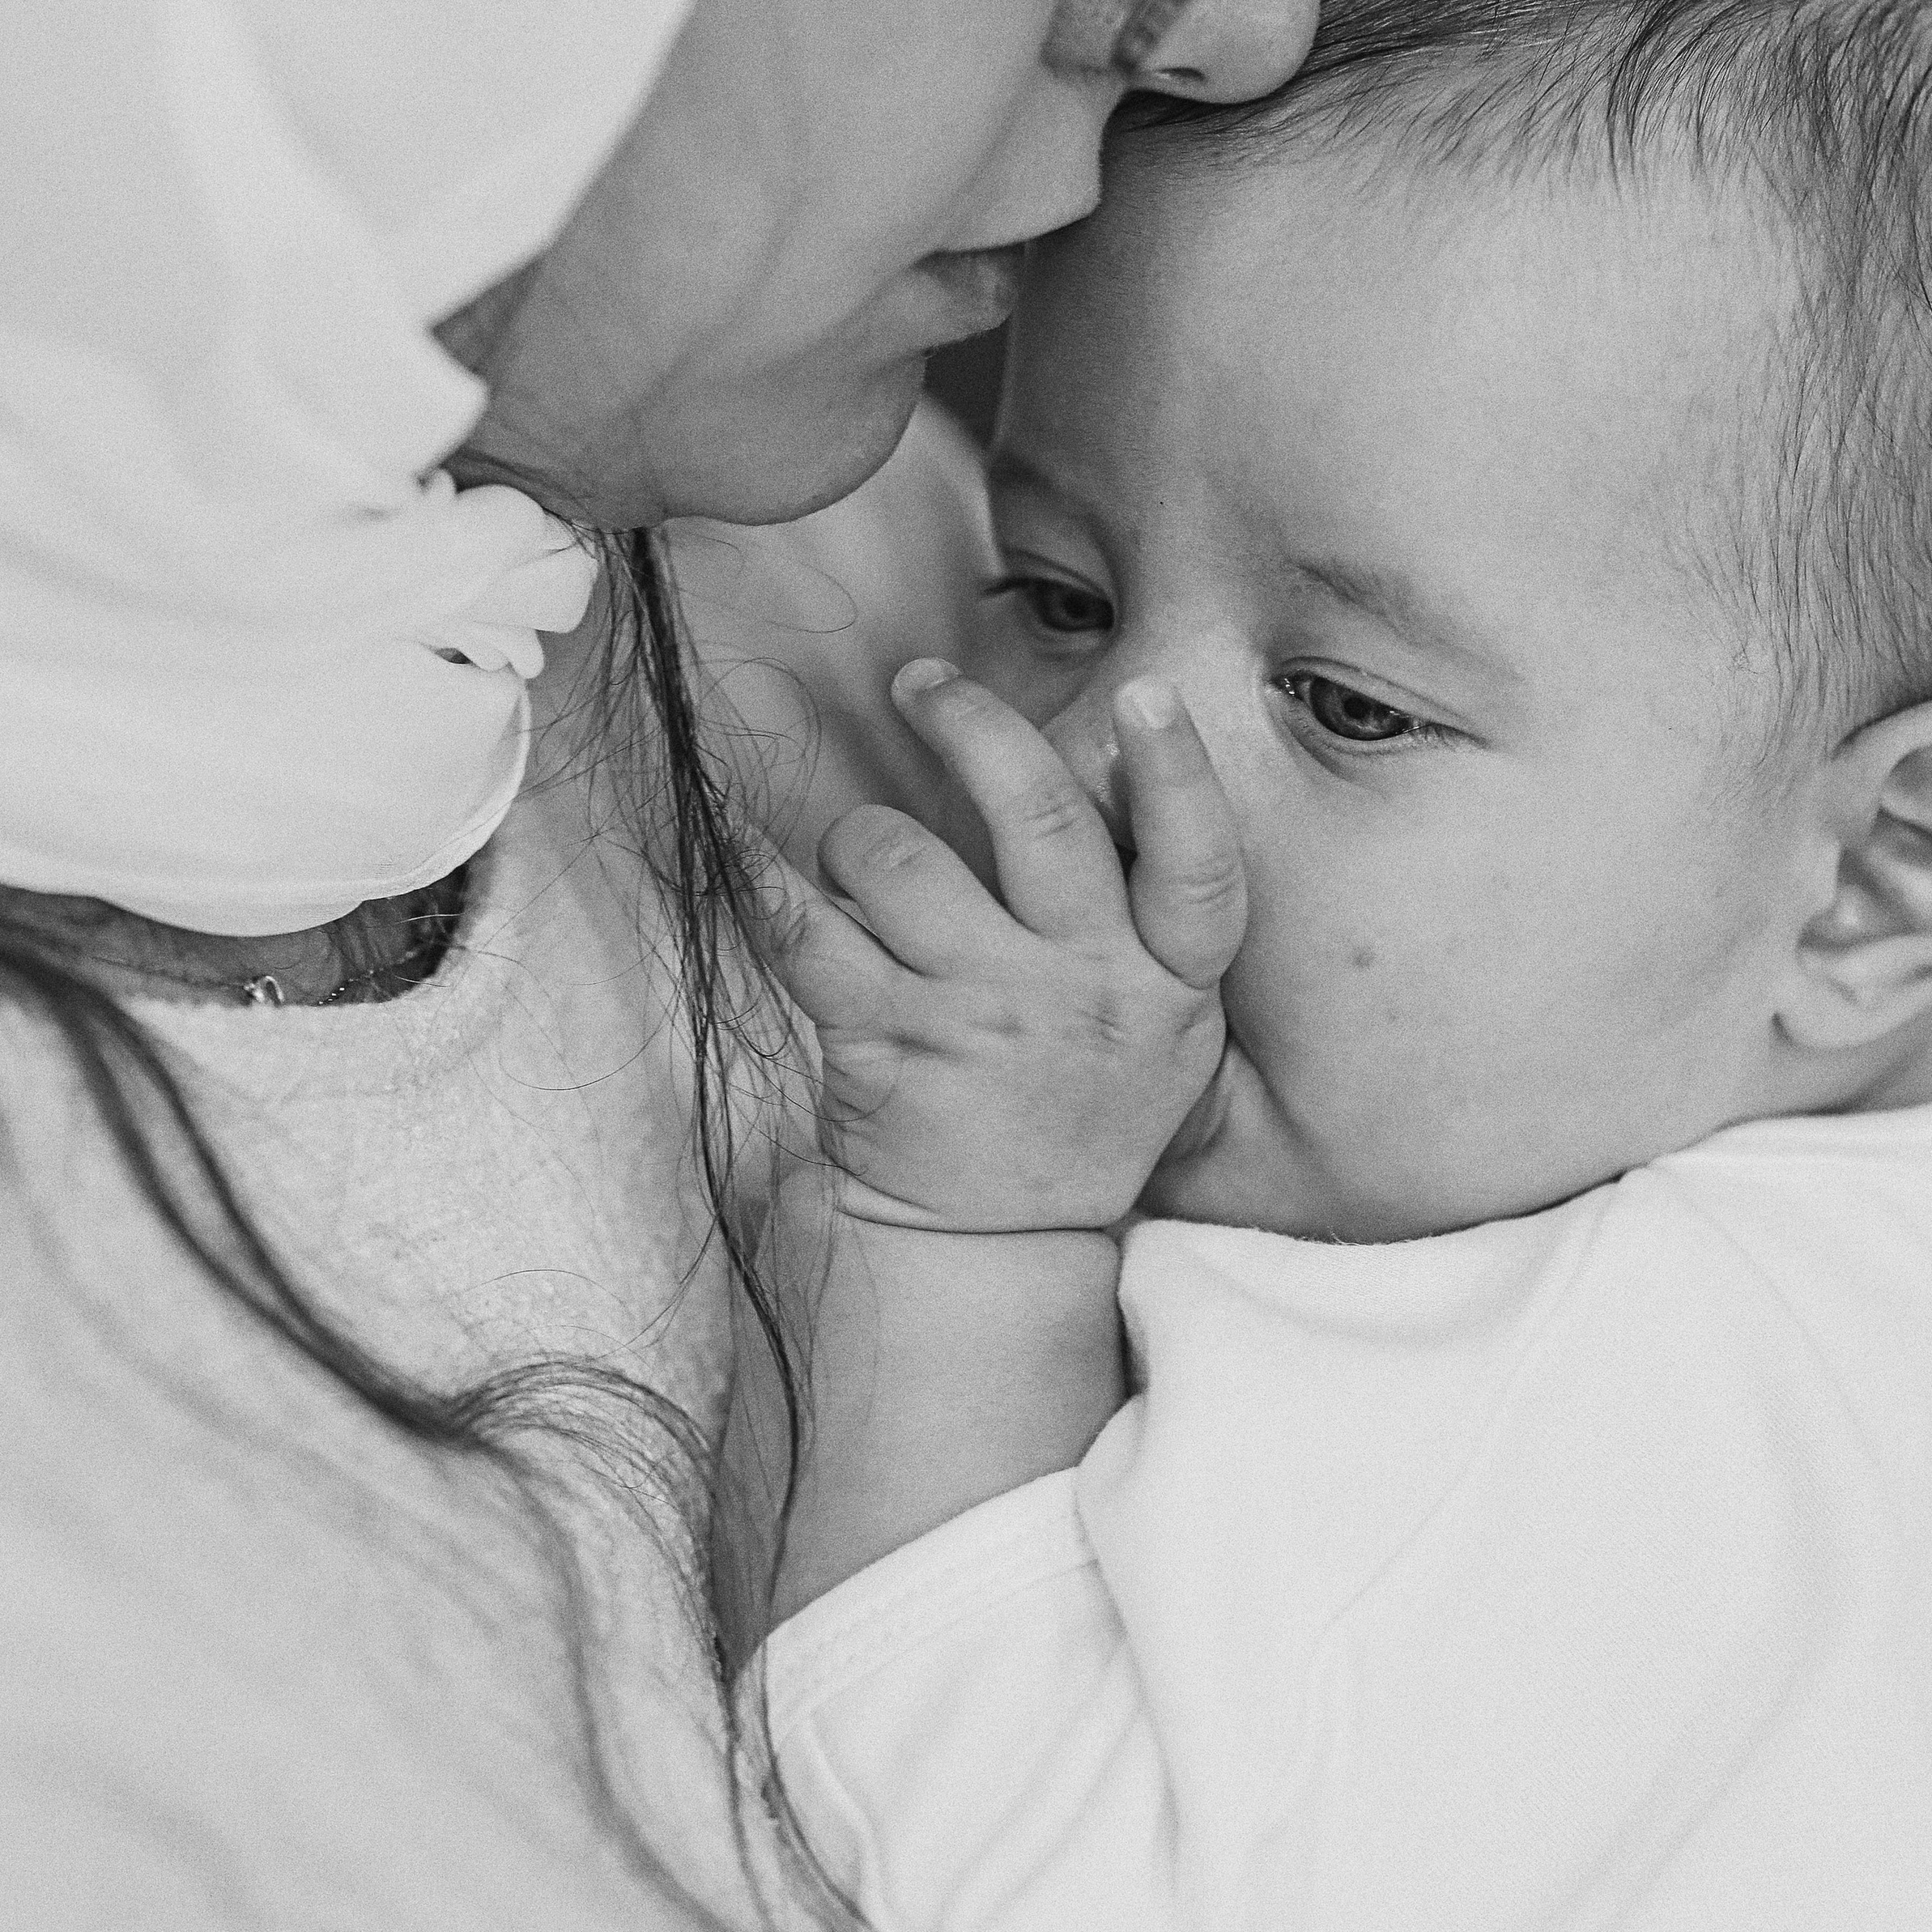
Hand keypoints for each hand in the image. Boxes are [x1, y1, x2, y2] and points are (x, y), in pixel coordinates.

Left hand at [755, 660, 1246, 1233]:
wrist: (993, 1245)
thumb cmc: (1071, 1104)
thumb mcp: (1159, 1030)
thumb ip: (1142, 919)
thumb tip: (1093, 759)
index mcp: (1168, 984)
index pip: (1197, 867)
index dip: (1176, 774)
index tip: (1143, 698)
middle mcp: (1083, 993)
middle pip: (1039, 820)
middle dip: (972, 727)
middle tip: (922, 686)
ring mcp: (980, 1020)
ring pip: (898, 858)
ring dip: (859, 840)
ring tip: (861, 872)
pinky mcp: (884, 1046)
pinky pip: (802, 930)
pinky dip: (757, 876)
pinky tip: (734, 839)